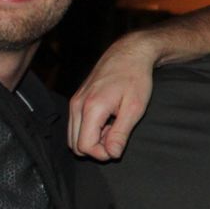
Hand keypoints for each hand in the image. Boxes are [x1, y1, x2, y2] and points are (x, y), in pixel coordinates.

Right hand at [67, 31, 161, 158]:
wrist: (129, 53)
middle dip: (96, 147)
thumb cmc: (135, 78)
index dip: (102, 154)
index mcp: (91, 108)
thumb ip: (121, 134)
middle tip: (117, 134)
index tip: (119, 145)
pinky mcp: (77, 99)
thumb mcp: (134, 109)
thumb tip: (112, 154)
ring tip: (113, 127)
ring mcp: (75, 101)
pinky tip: (108, 120)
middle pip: (75, 145)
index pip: (85, 146)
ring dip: (93, 139)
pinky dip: (90, 130)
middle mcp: (77, 105)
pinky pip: (76, 125)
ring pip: (74, 136)